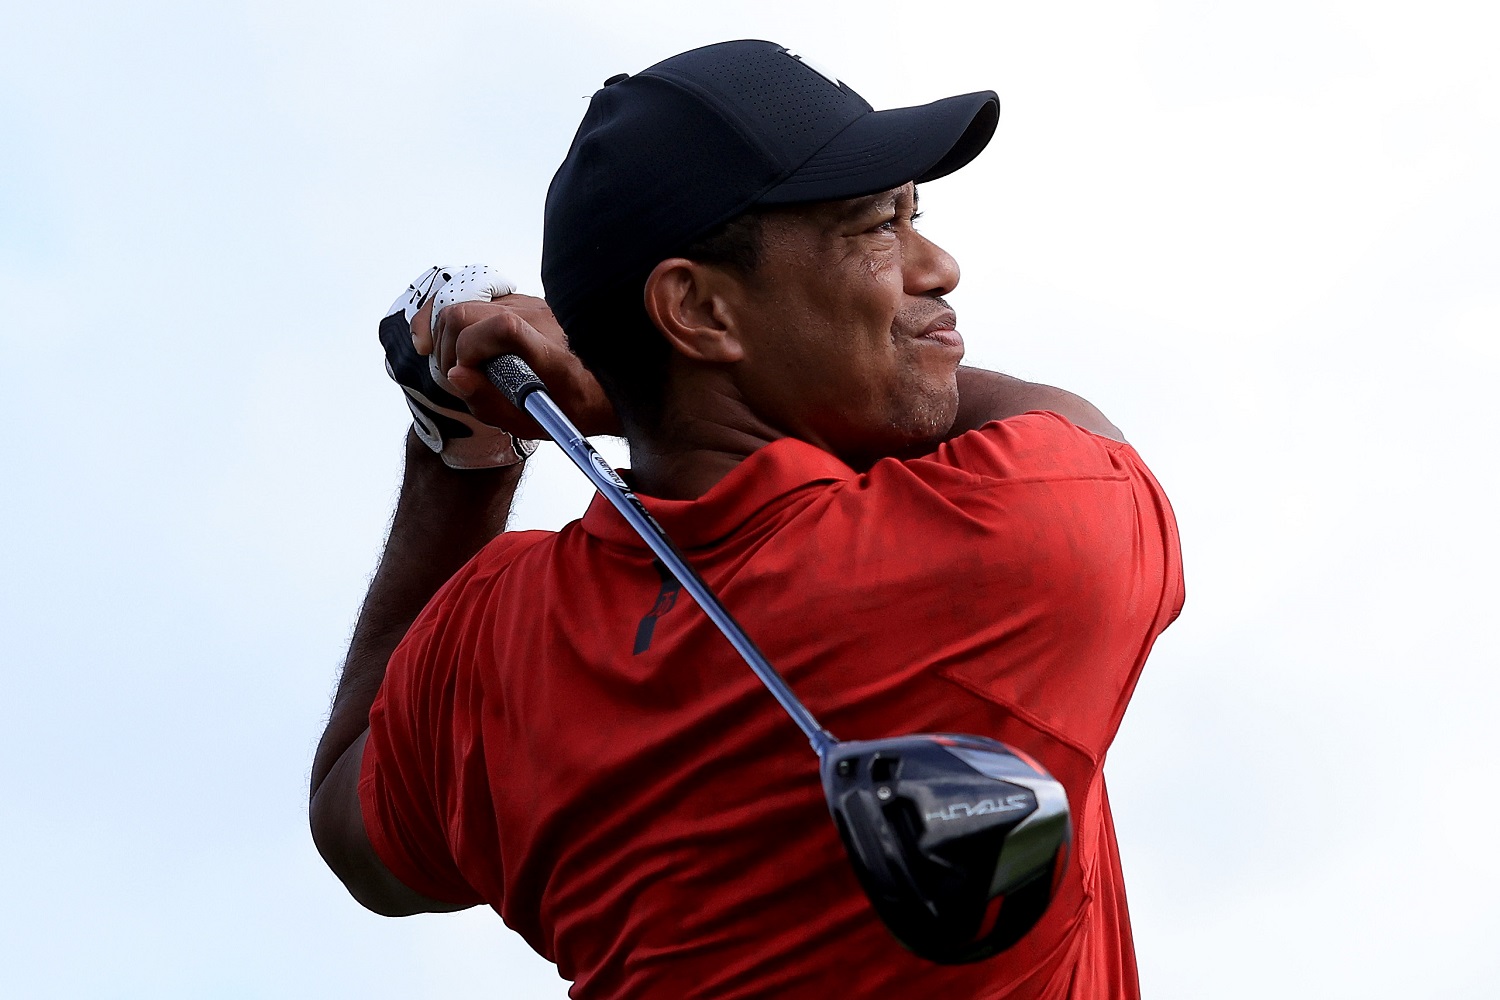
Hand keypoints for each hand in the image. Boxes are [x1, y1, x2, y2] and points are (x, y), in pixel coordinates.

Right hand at [419, 289, 622, 440]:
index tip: (465, 374)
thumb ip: (489, 402)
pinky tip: (464, 347)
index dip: (470, 348)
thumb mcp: (530, 423)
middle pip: (466, 312)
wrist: (604, 385)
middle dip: (447, 346)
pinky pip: (476, 302)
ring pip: (464, 304)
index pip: (504, 327)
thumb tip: (455, 377)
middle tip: (456, 375)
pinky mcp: (520, 301)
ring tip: (461, 364)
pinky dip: (460, 324)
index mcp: (549, 354)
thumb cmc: (572, 407)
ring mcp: (529, 305)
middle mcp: (538, 320)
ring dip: (449, 335)